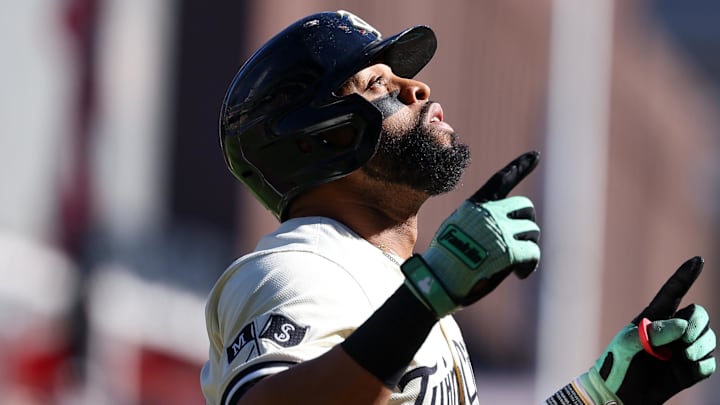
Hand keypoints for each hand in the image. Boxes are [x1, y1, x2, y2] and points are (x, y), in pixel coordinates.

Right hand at [400, 151, 540, 316]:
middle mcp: (490, 213)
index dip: (520, 166)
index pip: (501, 180)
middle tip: (521, 241)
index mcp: (475, 205)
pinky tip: (520, 273)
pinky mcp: (510, 252)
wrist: (439, 279)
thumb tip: (501, 231)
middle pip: (525, 209)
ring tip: (515, 264)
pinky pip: (532, 253)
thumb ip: (477, 223)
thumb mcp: (455, 229)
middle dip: (526, 225)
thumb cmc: (443, 260)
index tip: (535, 156)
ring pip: (532, 232)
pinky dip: (529, 265)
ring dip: (527, 247)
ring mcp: (501, 231)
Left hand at [570, 257, 715, 404]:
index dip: (686, 275)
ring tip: (684, 356)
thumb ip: (654, 332)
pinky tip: (688, 369)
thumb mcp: (629, 344)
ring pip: (709, 337)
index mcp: (653, 317)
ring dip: (701, 345)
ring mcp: (681, 349)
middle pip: (699, 314)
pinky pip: (709, 363)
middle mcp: (671, 330)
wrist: (619, 395)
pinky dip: (703, 365)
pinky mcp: (689, 370)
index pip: (673, 292)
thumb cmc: (617, 364)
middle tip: (686, 339)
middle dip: (699, 323)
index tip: (699, 260)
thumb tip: (682, 324)